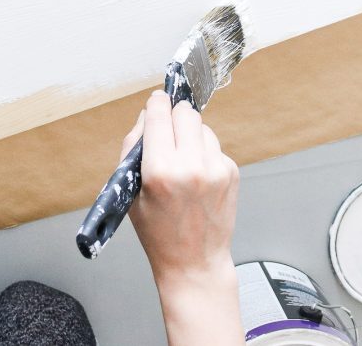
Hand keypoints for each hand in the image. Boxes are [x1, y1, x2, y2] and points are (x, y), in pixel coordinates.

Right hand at [121, 90, 242, 345]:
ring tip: (182, 159)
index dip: (156, 103)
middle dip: (174, 116)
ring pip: (202, 126)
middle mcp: (192, 166)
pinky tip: (196, 174)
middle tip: (168, 131)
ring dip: (190, 134)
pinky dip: (203, 151)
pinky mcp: (232, 172)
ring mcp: (216, 168)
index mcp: (160, 171)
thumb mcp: (130, 190)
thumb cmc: (157, 231)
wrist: (194, 261)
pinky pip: (214, 145)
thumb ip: (134, 146)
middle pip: (186, 113)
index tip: (156, 99)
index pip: (160, 115)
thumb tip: (150, 113)